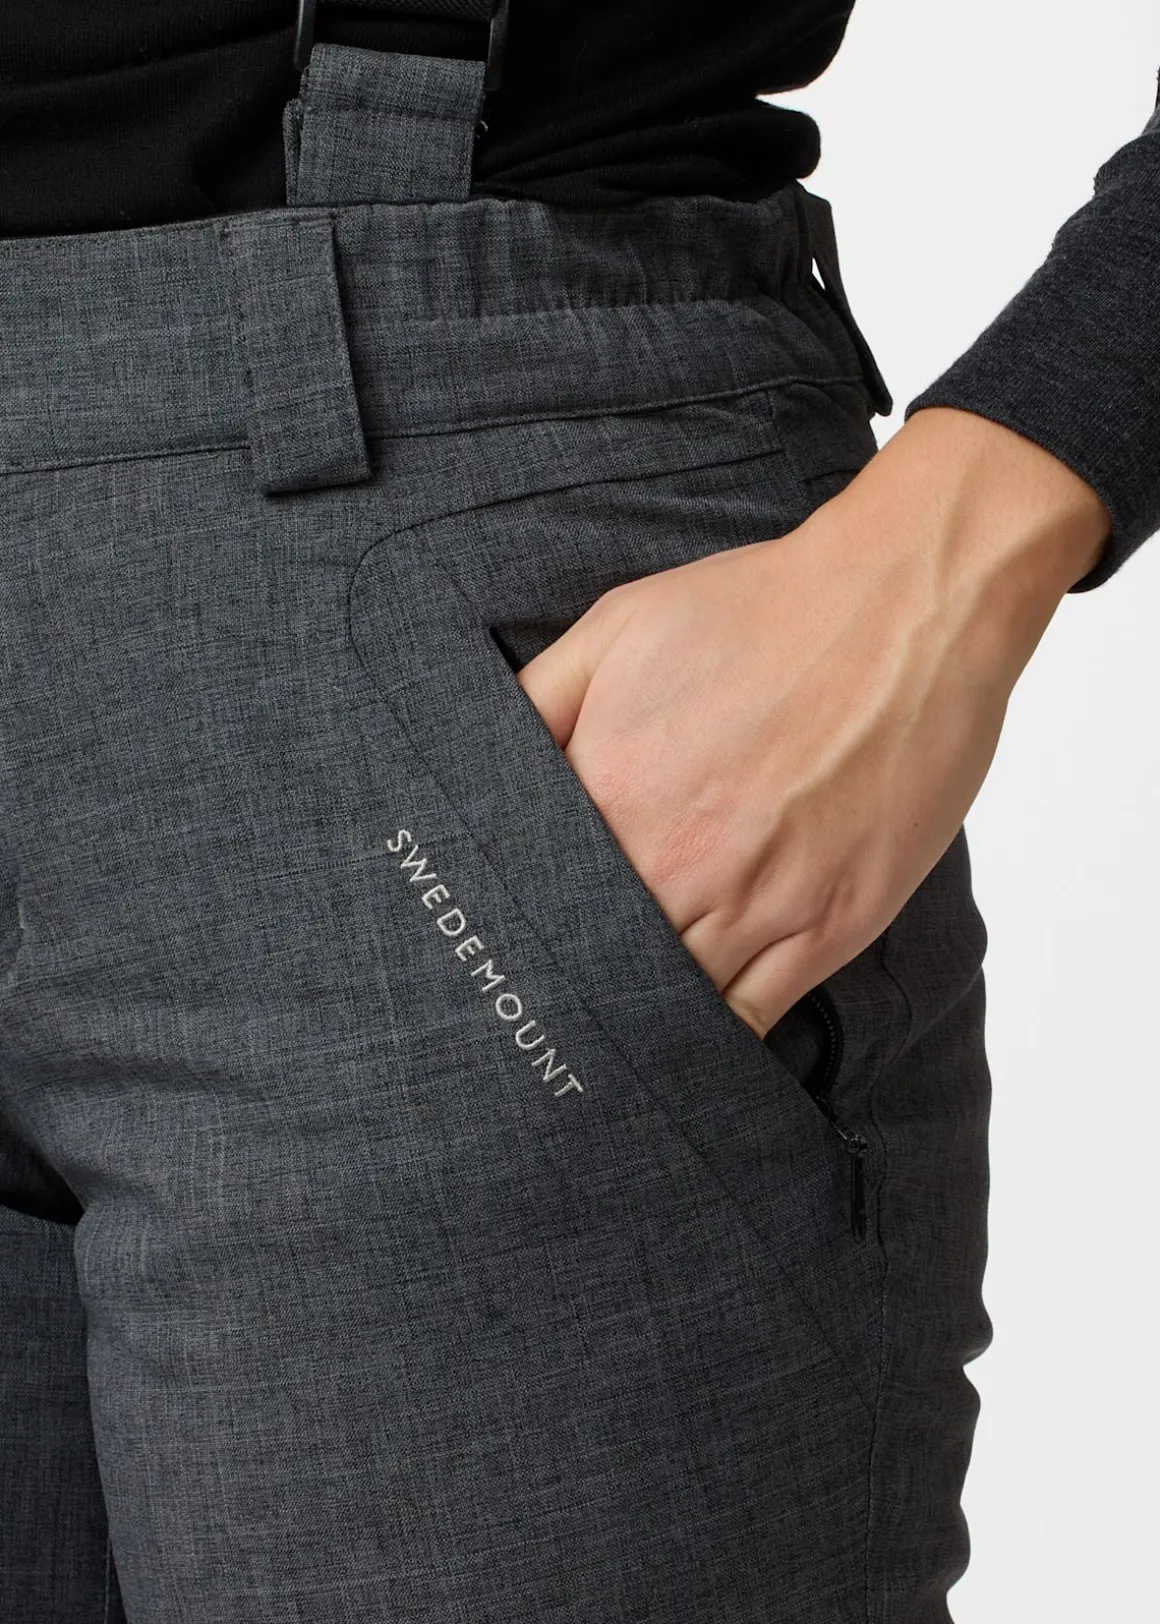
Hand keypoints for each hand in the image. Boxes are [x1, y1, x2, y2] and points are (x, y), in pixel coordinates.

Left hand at [515, 406, 1110, 1037]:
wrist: (906, 606)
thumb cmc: (763, 610)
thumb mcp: (617, 627)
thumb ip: (538, 702)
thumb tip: (477, 763)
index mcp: (611, 791)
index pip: (534, 897)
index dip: (517, 927)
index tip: (505, 945)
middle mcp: (677, 862)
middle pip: (596, 961)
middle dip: (567, 984)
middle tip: (545, 1008)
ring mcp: (759, 901)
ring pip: (671, 1002)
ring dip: (635, 1019)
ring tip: (601, 1042)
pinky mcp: (831, 924)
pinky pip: (754, 1016)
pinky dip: (714, 1039)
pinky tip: (686, 1046)